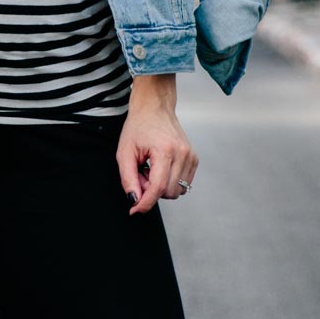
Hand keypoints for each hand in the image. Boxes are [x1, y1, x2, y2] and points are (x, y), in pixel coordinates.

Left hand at [117, 74, 197, 214]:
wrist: (154, 108)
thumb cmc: (138, 127)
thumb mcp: (124, 152)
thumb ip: (128, 179)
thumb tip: (135, 200)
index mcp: (165, 151)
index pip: (157, 188)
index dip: (145, 203)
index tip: (134, 210)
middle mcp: (182, 154)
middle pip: (168, 193)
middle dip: (151, 191)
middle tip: (141, 174)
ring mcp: (191, 157)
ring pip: (177, 191)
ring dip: (161, 187)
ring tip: (151, 169)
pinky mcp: (194, 159)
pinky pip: (183, 184)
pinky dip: (170, 182)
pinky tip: (161, 168)